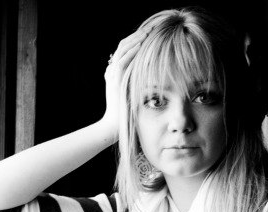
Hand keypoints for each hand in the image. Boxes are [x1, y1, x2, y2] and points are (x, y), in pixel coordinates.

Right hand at [102, 28, 148, 142]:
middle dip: (140, 34)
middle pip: (125, 44)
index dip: (140, 39)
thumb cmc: (127, 116)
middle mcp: (113, 70)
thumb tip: (153, 76)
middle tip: (154, 26)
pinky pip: (123, 60)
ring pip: (124, 48)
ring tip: (151, 30)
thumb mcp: (134, 96)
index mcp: (116, 72)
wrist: (114, 128)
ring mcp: (112, 73)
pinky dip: (133, 50)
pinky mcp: (114, 79)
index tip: (155, 33)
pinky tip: (143, 42)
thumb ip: (139, 83)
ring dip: (137, 38)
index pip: (128, 49)